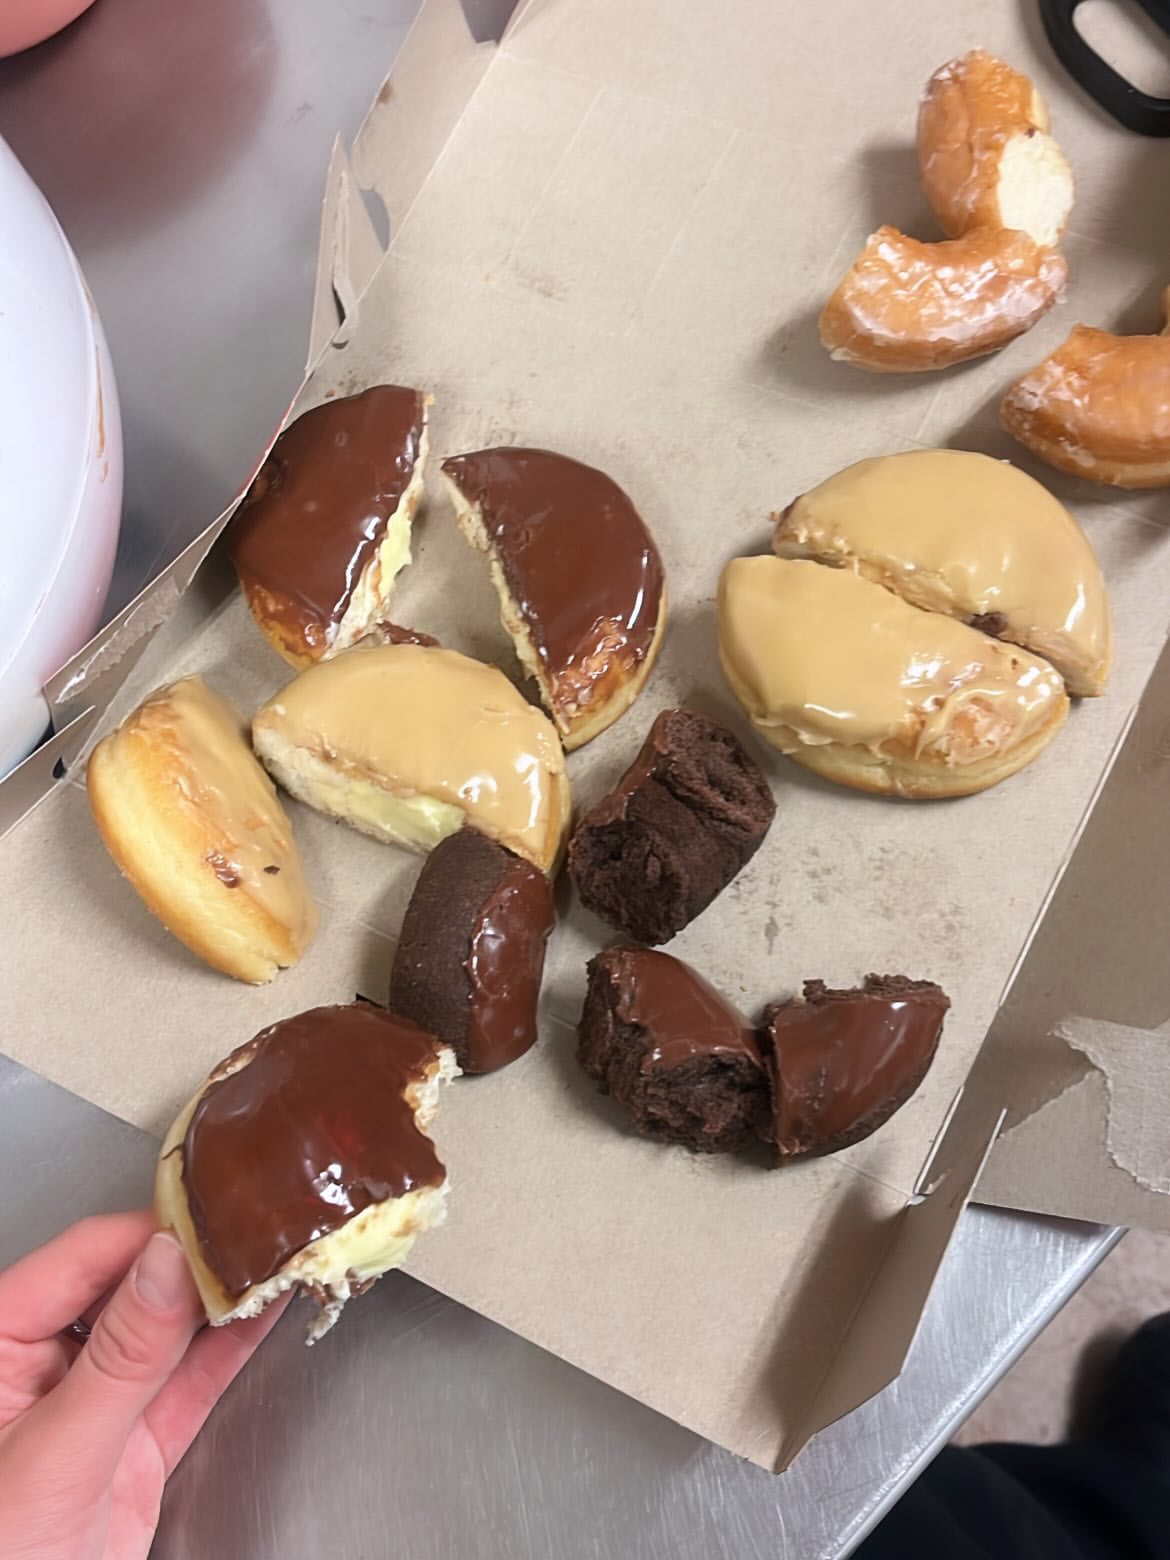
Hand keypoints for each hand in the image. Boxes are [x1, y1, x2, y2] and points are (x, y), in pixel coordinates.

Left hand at [0, 1212, 284, 1559]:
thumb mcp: (55, 1457)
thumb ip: (120, 1359)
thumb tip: (170, 1262)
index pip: (84, 1259)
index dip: (153, 1235)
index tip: (217, 1222)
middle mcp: (41, 1365)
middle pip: (131, 1287)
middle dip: (195, 1261)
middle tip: (260, 1235)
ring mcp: (90, 1408)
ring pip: (166, 1333)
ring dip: (221, 1302)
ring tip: (278, 1259)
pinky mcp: (131, 1449)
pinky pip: (186, 1386)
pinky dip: (227, 1353)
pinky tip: (264, 1315)